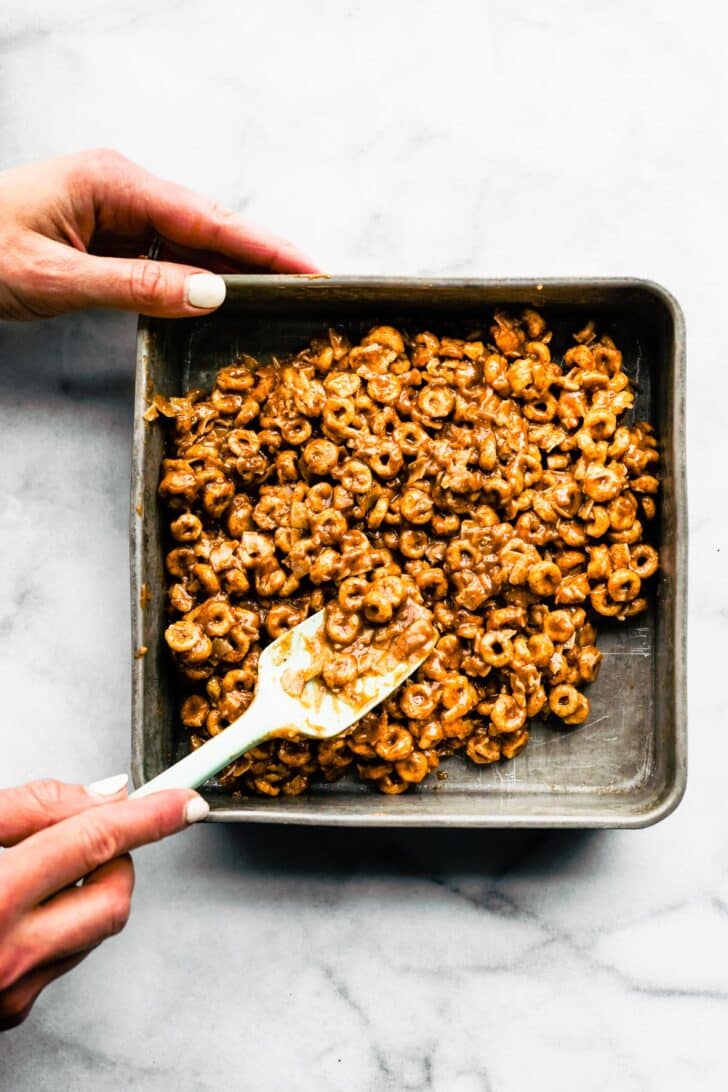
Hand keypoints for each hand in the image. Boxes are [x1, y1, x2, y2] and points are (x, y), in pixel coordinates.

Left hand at [0, 148, 317, 319]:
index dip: (266, 247)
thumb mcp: (56, 278)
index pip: (209, 218)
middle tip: (313, 288)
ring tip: (283, 298)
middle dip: (263, 258)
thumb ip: (136, 288)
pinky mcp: (111, 236)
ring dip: (234, 273)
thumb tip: (211, 296)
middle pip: (212, 227)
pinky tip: (223, 299)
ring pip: (194, 244)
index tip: (313, 268)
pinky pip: (168, 258)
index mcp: (114, 182)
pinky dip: (199, 280)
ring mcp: (118, 211)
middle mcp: (123, 189)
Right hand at [0, 775, 207, 1029]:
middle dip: (116, 860)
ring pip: (93, 931)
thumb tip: (105, 796)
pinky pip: (63, 960)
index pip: (95, 842)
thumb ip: (30, 806)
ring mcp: (8, 992)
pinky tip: (13, 912)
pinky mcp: (8, 1015)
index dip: (149, 816)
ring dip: (84, 891)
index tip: (185, 801)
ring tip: (31, 873)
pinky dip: (57, 927)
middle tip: (82, 836)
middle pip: (114, 899)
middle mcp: (4, 954)